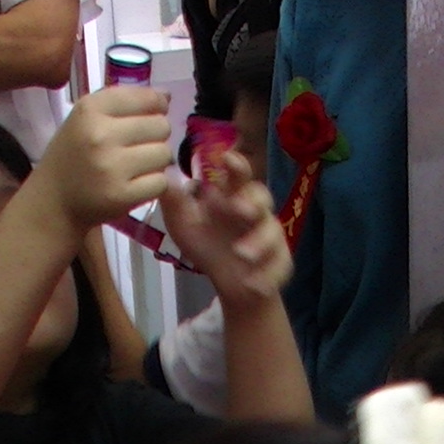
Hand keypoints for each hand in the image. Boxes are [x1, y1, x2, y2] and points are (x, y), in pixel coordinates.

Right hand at [31, 86, 170, 231]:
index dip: (157, 106)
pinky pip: (161, 182)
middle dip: (156, 136)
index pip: (146, 98)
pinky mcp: (122, 196)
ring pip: (164, 154)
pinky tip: (137, 184)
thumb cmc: (74, 154)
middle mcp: (101, 134)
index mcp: (90, 109)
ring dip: (157, 161)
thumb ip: (124, 102)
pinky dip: (154, 184)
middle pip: (161, 126)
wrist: (55, 200)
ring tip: (138, 166)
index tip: (152, 115)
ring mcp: (112, 167)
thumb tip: (166, 96)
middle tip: (140, 146)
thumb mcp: (86, 117)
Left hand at [158, 151, 289, 307]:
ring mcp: (270, 236)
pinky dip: (267, 273)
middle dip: (253, 200)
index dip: (235, 165)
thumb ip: (174, 203)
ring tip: (242, 254)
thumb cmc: (208, 247)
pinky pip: (280, 263)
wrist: (229, 285)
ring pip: (272, 230)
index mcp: (232, 197)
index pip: (237, 175)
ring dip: (258, 241)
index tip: (227, 159)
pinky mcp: (281, 261)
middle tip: (239, 209)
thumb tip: (161, 177)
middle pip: (262, 196)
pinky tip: (253, 283)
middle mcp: (254, 212)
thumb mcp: (184, 225)